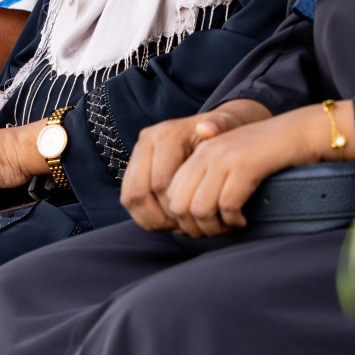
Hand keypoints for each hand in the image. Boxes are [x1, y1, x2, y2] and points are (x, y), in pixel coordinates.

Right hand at [121, 99, 270, 231]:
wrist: (208, 127)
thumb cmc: (221, 133)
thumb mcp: (225, 126)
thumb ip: (220, 126)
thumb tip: (207, 130)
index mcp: (167, 134)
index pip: (160, 183)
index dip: (175, 208)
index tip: (193, 219)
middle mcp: (147, 141)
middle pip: (140, 192)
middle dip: (159, 217)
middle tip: (180, 228)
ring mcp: (137, 153)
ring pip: (130, 197)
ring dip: (149, 218)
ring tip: (172, 228)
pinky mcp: (133, 165)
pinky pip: (128, 197)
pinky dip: (142, 215)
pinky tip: (164, 223)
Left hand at [160, 105, 328, 238]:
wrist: (296, 132)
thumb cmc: (263, 155)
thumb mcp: (227, 164)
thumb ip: (204, 184)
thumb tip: (181, 225)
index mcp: (198, 153)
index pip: (170, 195)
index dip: (182, 219)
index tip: (203, 226)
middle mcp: (206, 154)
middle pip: (179, 205)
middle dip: (195, 227)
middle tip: (216, 231)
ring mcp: (224, 158)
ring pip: (199, 209)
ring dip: (214, 227)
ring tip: (229, 226)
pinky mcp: (245, 165)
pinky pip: (227, 206)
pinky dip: (234, 220)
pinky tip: (243, 219)